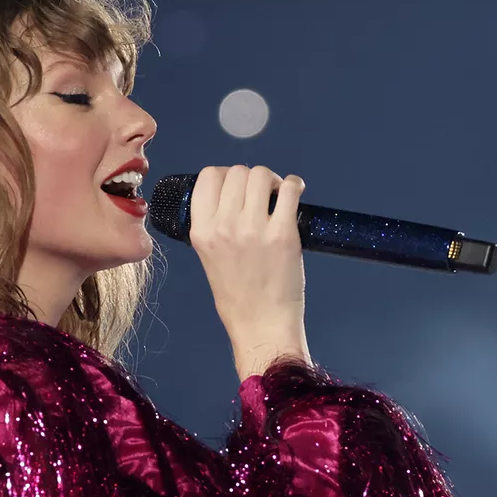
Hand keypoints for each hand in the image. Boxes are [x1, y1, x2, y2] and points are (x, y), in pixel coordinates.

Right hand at [188, 165, 307, 343]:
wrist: (260, 325)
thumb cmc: (237, 297)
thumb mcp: (208, 258)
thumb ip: (214, 225)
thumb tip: (232, 196)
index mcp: (202, 231)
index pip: (208, 177)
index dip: (224, 174)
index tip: (236, 186)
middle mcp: (224, 226)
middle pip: (237, 172)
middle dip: (251, 177)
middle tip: (262, 194)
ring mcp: (254, 229)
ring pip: (262, 175)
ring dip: (273, 180)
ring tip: (278, 195)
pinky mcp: (283, 234)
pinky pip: (290, 190)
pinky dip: (294, 185)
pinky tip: (294, 193)